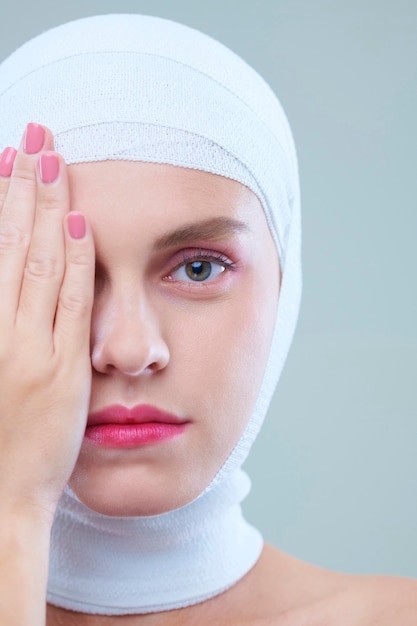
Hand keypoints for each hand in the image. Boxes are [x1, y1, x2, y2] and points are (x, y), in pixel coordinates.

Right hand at [0, 124, 94, 520]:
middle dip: (23, 185)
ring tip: (55, 162)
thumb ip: (1, 321)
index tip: (6, 158)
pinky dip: (78, 260)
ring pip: (41, 262)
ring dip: (49, 208)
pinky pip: (72, 304)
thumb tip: (10, 273)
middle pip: (10, 242)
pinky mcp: (62, 370)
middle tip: (34, 136)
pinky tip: (84, 223)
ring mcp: (28, 349)